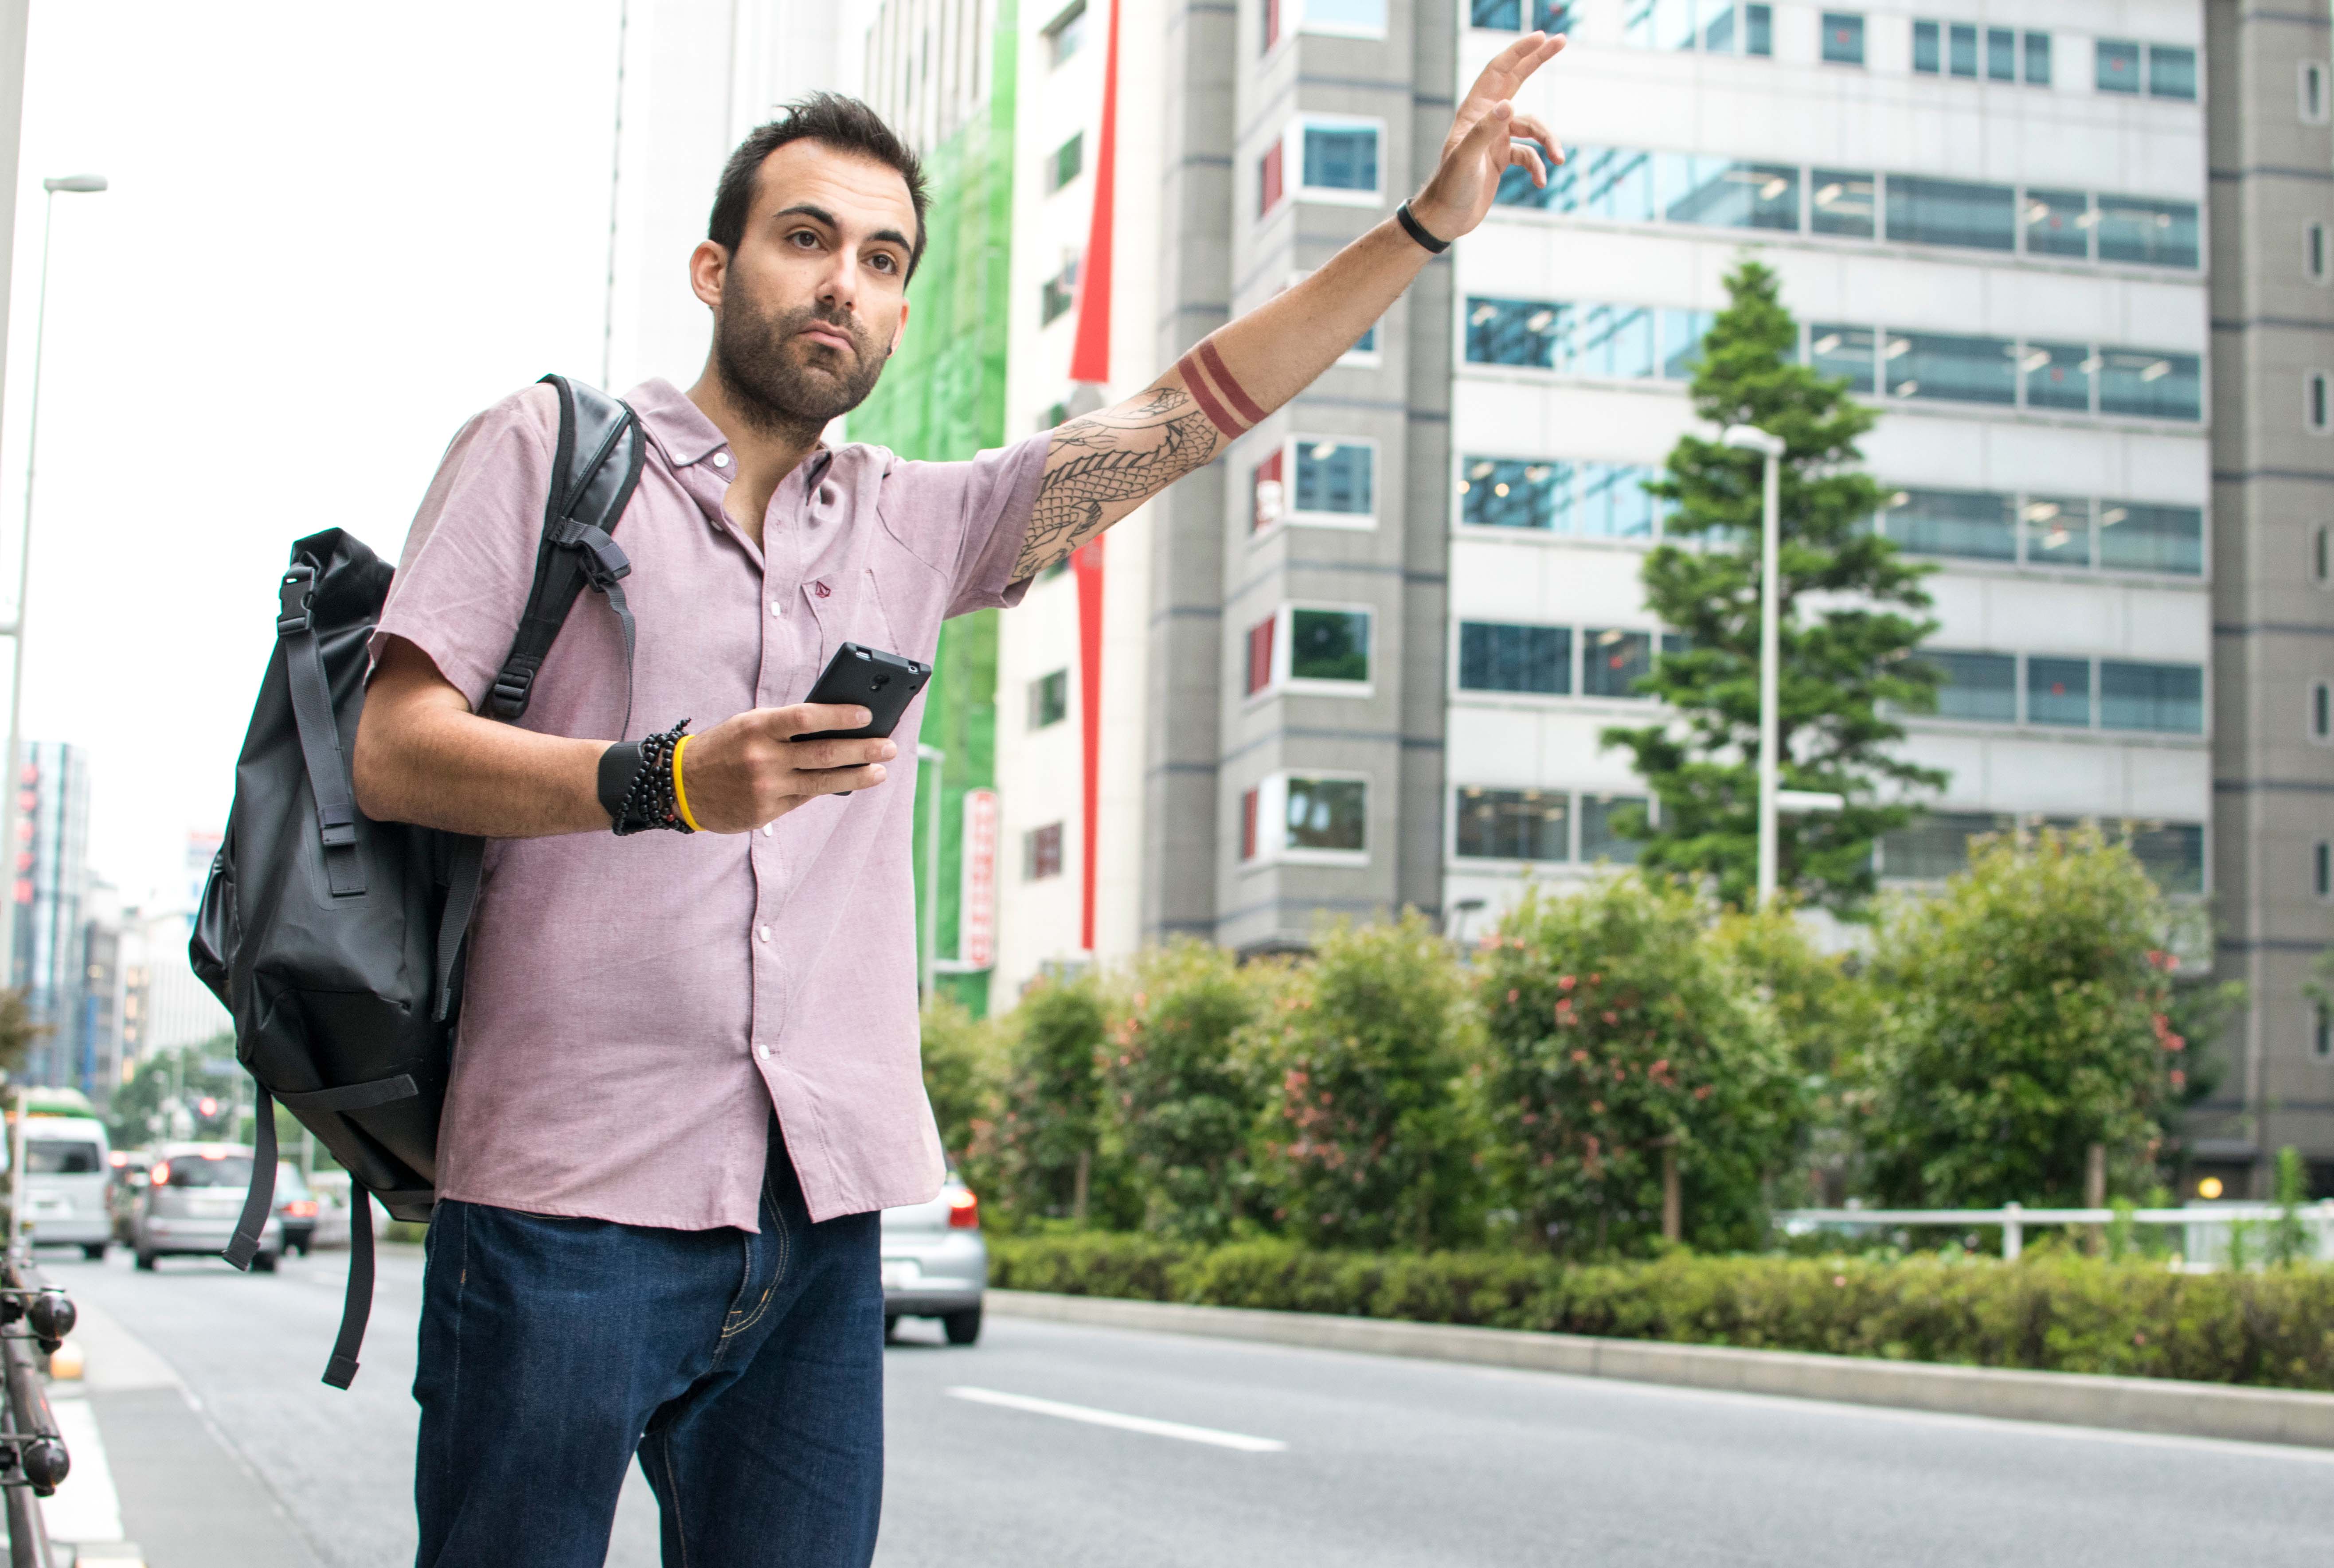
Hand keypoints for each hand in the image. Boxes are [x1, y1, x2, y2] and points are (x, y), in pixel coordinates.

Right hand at [677, 703, 896, 831]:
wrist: (681, 786)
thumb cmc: (725, 747)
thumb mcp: (748, 725)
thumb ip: (785, 726)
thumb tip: (837, 726)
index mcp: (756, 727)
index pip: (806, 718)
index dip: (839, 716)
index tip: (868, 715)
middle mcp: (762, 758)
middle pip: (823, 753)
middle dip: (863, 750)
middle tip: (890, 747)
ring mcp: (765, 787)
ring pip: (821, 782)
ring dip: (857, 776)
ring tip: (880, 771)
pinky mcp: (765, 812)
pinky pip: (804, 798)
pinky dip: (827, 788)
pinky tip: (847, 782)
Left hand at [1410, 32, 1566, 242]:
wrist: (1444, 219)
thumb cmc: (1449, 187)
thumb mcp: (1466, 159)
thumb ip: (1486, 131)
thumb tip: (1509, 105)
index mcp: (1475, 112)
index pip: (1499, 72)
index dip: (1519, 52)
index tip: (1542, 37)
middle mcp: (1487, 120)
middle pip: (1517, 82)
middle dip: (1538, 61)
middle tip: (1562, 40)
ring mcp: (1495, 138)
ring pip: (1531, 127)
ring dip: (1548, 141)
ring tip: (1559, 159)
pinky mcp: (1501, 158)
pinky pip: (1528, 155)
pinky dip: (1537, 166)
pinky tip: (1541, 182)